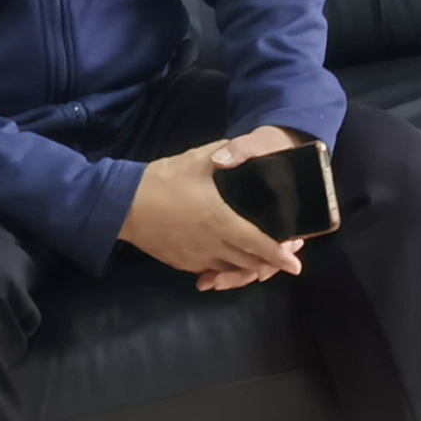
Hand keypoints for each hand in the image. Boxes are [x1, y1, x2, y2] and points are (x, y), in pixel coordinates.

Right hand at [122, 129, 309, 291]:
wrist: (123, 204)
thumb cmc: (164, 179)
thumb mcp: (199, 159)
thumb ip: (226, 154)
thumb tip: (242, 150)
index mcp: (222, 220)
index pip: (259, 244)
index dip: (280, 256)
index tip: (296, 265)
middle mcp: (214, 244)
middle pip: (250, 262)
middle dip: (269, 262)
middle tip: (282, 254)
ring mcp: (197, 257)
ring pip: (231, 269)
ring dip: (248, 266)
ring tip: (259, 258)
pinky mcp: (183, 263)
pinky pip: (211, 270)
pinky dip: (225, 268)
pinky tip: (229, 258)